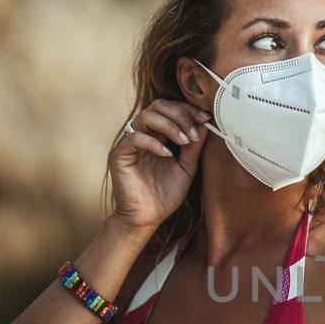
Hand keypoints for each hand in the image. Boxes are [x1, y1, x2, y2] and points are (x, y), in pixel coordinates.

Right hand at [108, 99, 211, 232]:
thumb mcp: (187, 167)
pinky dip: (154, 142)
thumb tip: (205, 122)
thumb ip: (194, 146)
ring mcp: (129, 143)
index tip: (206, 118)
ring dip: (170, 125)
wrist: (147, 218)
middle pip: (158, 105)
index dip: (188, 110)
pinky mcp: (118, 155)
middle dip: (180, 114)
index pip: (170, 108)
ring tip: (185, 141)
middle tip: (194, 131)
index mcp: (157, 135)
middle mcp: (142, 134)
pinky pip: (134, 138)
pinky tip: (168, 155)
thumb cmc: (165, 194)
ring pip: (146, 116)